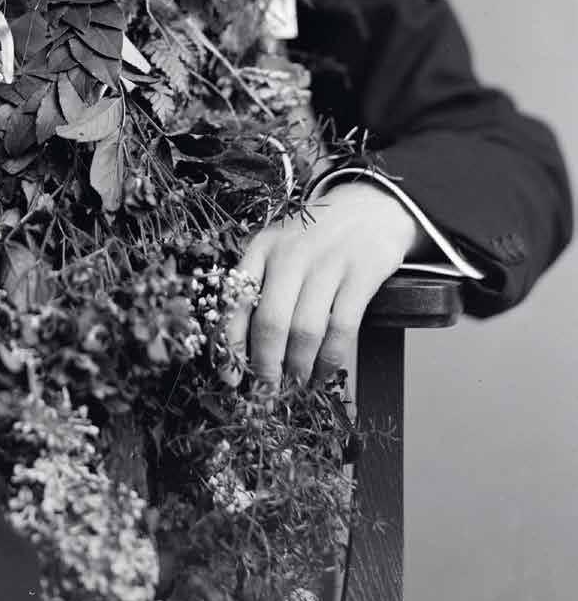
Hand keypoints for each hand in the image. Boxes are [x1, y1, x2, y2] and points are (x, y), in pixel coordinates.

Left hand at [221, 181, 421, 388]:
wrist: (368, 206)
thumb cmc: (314, 239)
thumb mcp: (278, 250)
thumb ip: (260, 287)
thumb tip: (242, 351)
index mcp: (261, 248)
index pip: (236, 301)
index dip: (230, 346)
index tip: (231, 379)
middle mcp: (290, 254)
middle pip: (271, 322)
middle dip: (266, 368)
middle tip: (267, 394)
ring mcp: (327, 263)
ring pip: (306, 330)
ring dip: (299, 368)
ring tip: (296, 387)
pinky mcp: (361, 274)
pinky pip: (342, 328)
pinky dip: (330, 360)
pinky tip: (324, 374)